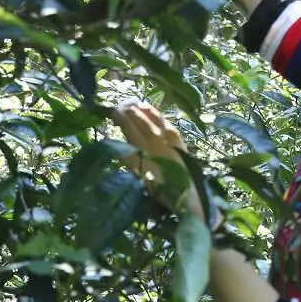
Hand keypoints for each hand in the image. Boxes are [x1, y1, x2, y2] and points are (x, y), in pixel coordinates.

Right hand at [111, 102, 202, 218]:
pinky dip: (157, 116)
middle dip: (130, 112)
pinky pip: (166, 123)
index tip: (112, 111)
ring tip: (134, 105)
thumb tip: (117, 148)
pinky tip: (153, 113)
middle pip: (141, 121)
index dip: (120, 119)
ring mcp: (170, 139)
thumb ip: (130, 160)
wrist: (188, 196)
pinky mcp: (179, 140)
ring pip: (154, 118)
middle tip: (120, 106)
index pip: (130, 129)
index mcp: (145, 150)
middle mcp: (157, 141)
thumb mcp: (141, 177)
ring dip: (143, 111)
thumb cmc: (161, 190)